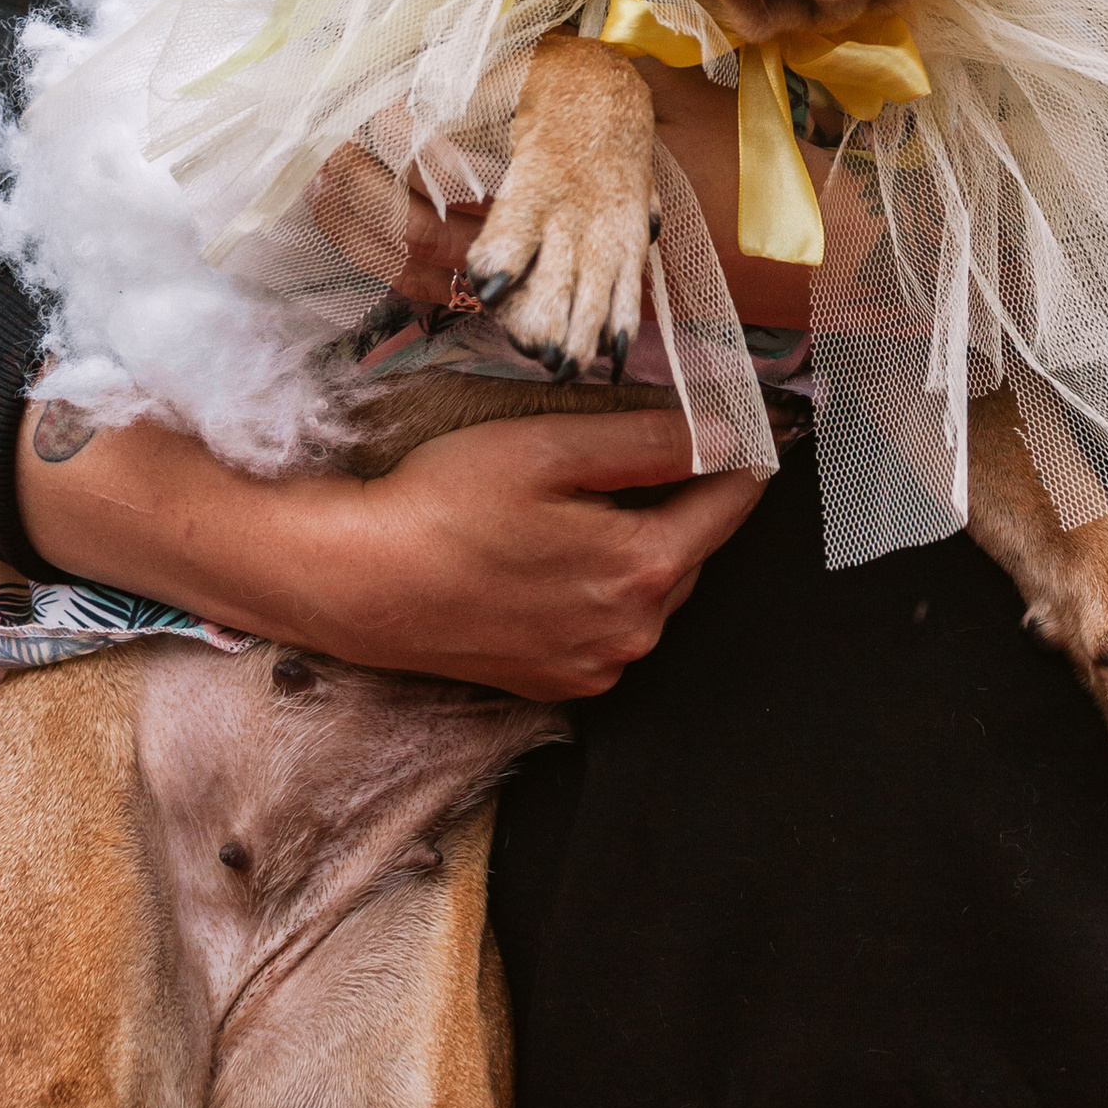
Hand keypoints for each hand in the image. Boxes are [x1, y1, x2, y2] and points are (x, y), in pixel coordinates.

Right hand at [323, 411, 764, 696]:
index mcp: (642, 567)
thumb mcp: (550, 448)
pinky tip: (552, 558)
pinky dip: (603, 590)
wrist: (361, 583)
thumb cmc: (445, 504)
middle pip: (694, 549)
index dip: (741, 455)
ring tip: (579, 507)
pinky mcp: (562, 684)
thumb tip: (728, 430)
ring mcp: (598, 666)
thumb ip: (651, 440)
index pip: (732, 504)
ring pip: (654, 589)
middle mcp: (633, 632)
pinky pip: (613, 627)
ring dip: (640, 546)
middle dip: (681, 501)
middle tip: (633, 456)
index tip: (746, 423)